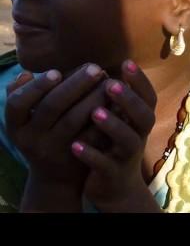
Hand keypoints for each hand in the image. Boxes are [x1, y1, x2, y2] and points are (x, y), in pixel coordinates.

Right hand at [5, 64, 109, 210]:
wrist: (55, 178)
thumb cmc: (42, 135)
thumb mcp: (26, 121)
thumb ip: (24, 96)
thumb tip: (26, 74)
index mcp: (16, 126)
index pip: (17, 104)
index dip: (36, 87)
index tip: (56, 71)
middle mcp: (31, 139)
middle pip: (51, 106)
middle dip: (74, 84)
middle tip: (96, 67)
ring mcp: (54, 150)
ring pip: (74, 119)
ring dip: (93, 97)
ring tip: (109, 81)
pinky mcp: (78, 157)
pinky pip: (92, 134)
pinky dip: (105, 117)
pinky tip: (118, 102)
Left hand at [71, 60, 159, 211]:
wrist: (116, 186)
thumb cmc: (115, 143)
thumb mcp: (122, 120)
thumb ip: (117, 99)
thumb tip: (101, 65)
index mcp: (141, 119)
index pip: (148, 96)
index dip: (140, 81)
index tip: (126, 62)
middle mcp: (140, 135)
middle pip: (143, 116)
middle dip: (128, 100)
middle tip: (110, 84)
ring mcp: (128, 155)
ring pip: (127, 140)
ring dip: (113, 125)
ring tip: (94, 112)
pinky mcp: (113, 174)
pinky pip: (105, 164)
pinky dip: (92, 155)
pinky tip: (75, 145)